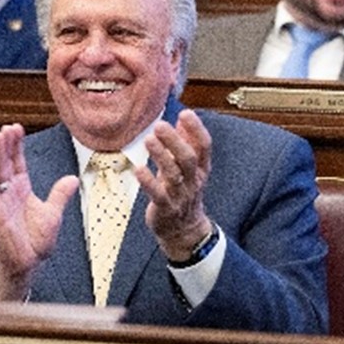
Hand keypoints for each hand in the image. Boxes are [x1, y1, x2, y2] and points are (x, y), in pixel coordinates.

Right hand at [0, 124, 79, 300]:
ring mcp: (0, 202)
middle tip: (7, 127)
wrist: (28, 264)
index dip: (17, 145)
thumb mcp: (53, 214)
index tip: (16, 127)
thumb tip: (72, 178)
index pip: (17, 162)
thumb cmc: (36, 242)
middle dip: (6, 144)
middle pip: (6, 163)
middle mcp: (8, 193)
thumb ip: (60, 195)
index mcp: (21, 189)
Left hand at [135, 110, 213, 260]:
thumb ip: (187, 142)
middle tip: (160, 125)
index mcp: (200, 168)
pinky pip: (158, 195)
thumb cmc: (183, 191)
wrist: (184, 229)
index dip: (196, 129)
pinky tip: (139, 169)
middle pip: (188, 158)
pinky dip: (149, 182)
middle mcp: (193, 180)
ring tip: (149, 140)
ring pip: (173, 174)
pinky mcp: (166, 208)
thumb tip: (184, 117)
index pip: (204, 146)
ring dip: (161, 156)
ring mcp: (180, 195)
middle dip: (175, 141)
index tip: (186, 113)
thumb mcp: (188, 166)